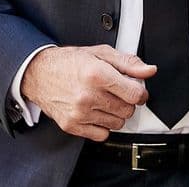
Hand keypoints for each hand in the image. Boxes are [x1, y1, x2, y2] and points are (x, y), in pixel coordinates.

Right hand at [21, 45, 155, 139]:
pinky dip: (102, 125)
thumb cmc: (69, 62)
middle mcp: (88, 96)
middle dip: (126, 101)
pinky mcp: (72, 125)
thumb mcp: (100, 54)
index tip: (135, 89)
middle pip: (128, 110)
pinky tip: (95, 111)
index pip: (135, 94)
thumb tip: (149, 70)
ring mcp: (79, 113)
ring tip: (103, 100)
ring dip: (115, 113)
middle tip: (115, 92)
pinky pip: (102, 135)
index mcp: (97, 74)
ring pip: (117, 123)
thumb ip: (128, 63)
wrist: (39, 73)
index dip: (140, 92)